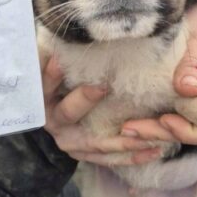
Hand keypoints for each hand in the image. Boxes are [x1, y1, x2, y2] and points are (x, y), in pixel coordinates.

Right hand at [42, 57, 161, 165]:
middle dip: (84, 99)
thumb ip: (55, 56)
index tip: (59, 61)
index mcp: (42, 100)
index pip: (43, 85)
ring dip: (123, 138)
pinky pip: (110, 159)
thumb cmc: (60, 84)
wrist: (56, 117)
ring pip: (97, 142)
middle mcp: (55, 123)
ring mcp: (72, 143)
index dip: (50, 74)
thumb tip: (62, 37)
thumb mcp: (52, 70)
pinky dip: (132, 157)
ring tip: (147, 130)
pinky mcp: (87, 154)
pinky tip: (154, 150)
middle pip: (67, 113)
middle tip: (102, 85)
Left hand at [121, 0, 196, 144]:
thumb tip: (188, 89)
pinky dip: (160, 122)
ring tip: (128, 129)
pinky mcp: (195, 97)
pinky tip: (137, 122)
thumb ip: (193, 60)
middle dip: (164, 133)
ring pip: (187, 127)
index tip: (164, 121)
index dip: (190, 129)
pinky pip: (180, 117)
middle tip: (131, 130)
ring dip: (158, 131)